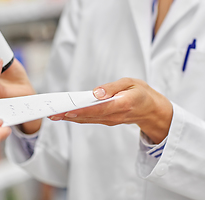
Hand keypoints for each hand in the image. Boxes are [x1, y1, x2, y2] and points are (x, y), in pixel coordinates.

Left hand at [49, 78, 172, 142]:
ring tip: (54, 114)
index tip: (68, 110)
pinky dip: (77, 118)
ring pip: (87, 120)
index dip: (83, 110)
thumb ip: (113, 87)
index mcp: (122, 105)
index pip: (99, 108)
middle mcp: (114, 116)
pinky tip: (65, 114)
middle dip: (69, 115)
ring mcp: (110, 120)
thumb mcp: (131, 83)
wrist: (152, 110)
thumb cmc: (141, 93)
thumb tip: (96, 92)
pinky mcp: (106, 121)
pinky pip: (90, 119)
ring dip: (70, 118)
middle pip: (89, 116)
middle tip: (52, 113)